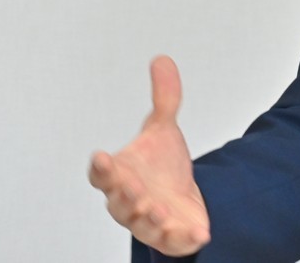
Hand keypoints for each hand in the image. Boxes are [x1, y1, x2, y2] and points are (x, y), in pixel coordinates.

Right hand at [88, 56, 209, 254]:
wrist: (180, 200)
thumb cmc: (160, 167)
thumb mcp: (163, 130)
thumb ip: (164, 99)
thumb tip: (162, 59)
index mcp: (120, 176)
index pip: (102, 174)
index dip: (101, 168)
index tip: (101, 156)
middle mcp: (128, 201)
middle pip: (119, 202)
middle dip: (125, 196)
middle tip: (133, 188)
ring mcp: (147, 221)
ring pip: (141, 225)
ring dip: (149, 218)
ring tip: (158, 209)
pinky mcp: (170, 236)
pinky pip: (173, 241)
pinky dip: (183, 238)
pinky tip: (199, 234)